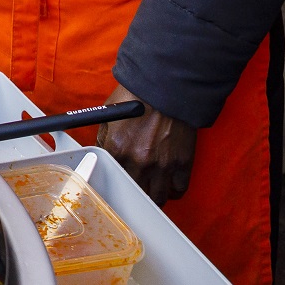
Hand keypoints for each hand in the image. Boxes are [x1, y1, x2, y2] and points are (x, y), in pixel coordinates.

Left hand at [97, 84, 196, 204]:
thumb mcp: (109, 113)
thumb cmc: (136, 95)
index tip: (117, 183)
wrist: (166, 86)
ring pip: (157, 198)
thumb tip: (102, 153)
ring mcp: (162, 165)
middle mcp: (138, 161)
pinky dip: (174, 190)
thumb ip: (104, 138)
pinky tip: (169, 183)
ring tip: (152, 189)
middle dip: (134, 193)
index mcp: (117, 148)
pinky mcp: (182, 163)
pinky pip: (179, 190)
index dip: (114, 181)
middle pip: (135, 194)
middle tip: (136, 188)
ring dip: (154, 196)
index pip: (111, 178)